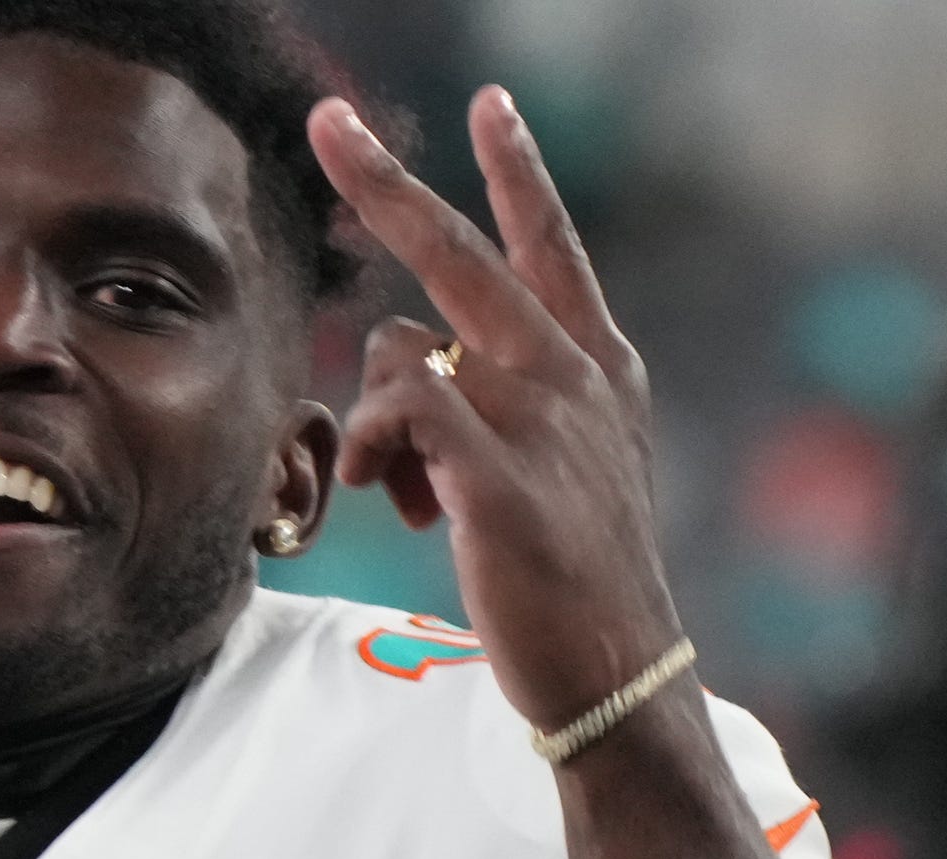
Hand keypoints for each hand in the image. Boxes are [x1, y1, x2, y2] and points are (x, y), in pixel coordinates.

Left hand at [309, 89, 686, 736]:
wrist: (617, 670)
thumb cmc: (571, 579)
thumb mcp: (555, 471)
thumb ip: (495, 409)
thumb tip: (409, 385)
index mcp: (595, 367)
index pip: (550, 245)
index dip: (517, 170)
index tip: (490, 101)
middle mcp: (570, 374)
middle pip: (462, 251)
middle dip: (385, 180)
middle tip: (328, 118)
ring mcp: (538, 421)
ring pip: (401, 352)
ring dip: (371, 418)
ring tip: (396, 492)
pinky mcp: (497, 478)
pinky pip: (398, 410)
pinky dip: (368, 443)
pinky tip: (380, 492)